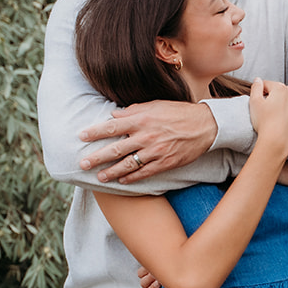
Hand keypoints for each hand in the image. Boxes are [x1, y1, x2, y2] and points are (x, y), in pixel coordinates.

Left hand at [79, 100, 217, 182]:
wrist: (206, 126)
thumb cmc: (179, 112)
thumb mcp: (155, 105)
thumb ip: (133, 111)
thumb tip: (114, 114)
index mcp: (142, 119)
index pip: (112, 126)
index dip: (95, 132)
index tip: (81, 136)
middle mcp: (146, 136)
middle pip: (116, 149)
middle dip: (97, 157)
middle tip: (82, 164)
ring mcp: (155, 152)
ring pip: (128, 165)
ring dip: (111, 172)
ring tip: (99, 177)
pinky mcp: (165, 163)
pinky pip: (145, 173)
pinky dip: (132, 178)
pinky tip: (122, 181)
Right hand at [249, 78, 287, 150]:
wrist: (276, 140)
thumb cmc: (263, 122)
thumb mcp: (254, 103)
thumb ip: (256, 88)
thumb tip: (258, 79)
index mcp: (278, 88)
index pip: (267, 84)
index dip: (261, 90)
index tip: (257, 98)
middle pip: (280, 88)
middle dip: (273, 93)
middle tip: (266, 104)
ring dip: (285, 95)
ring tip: (278, 105)